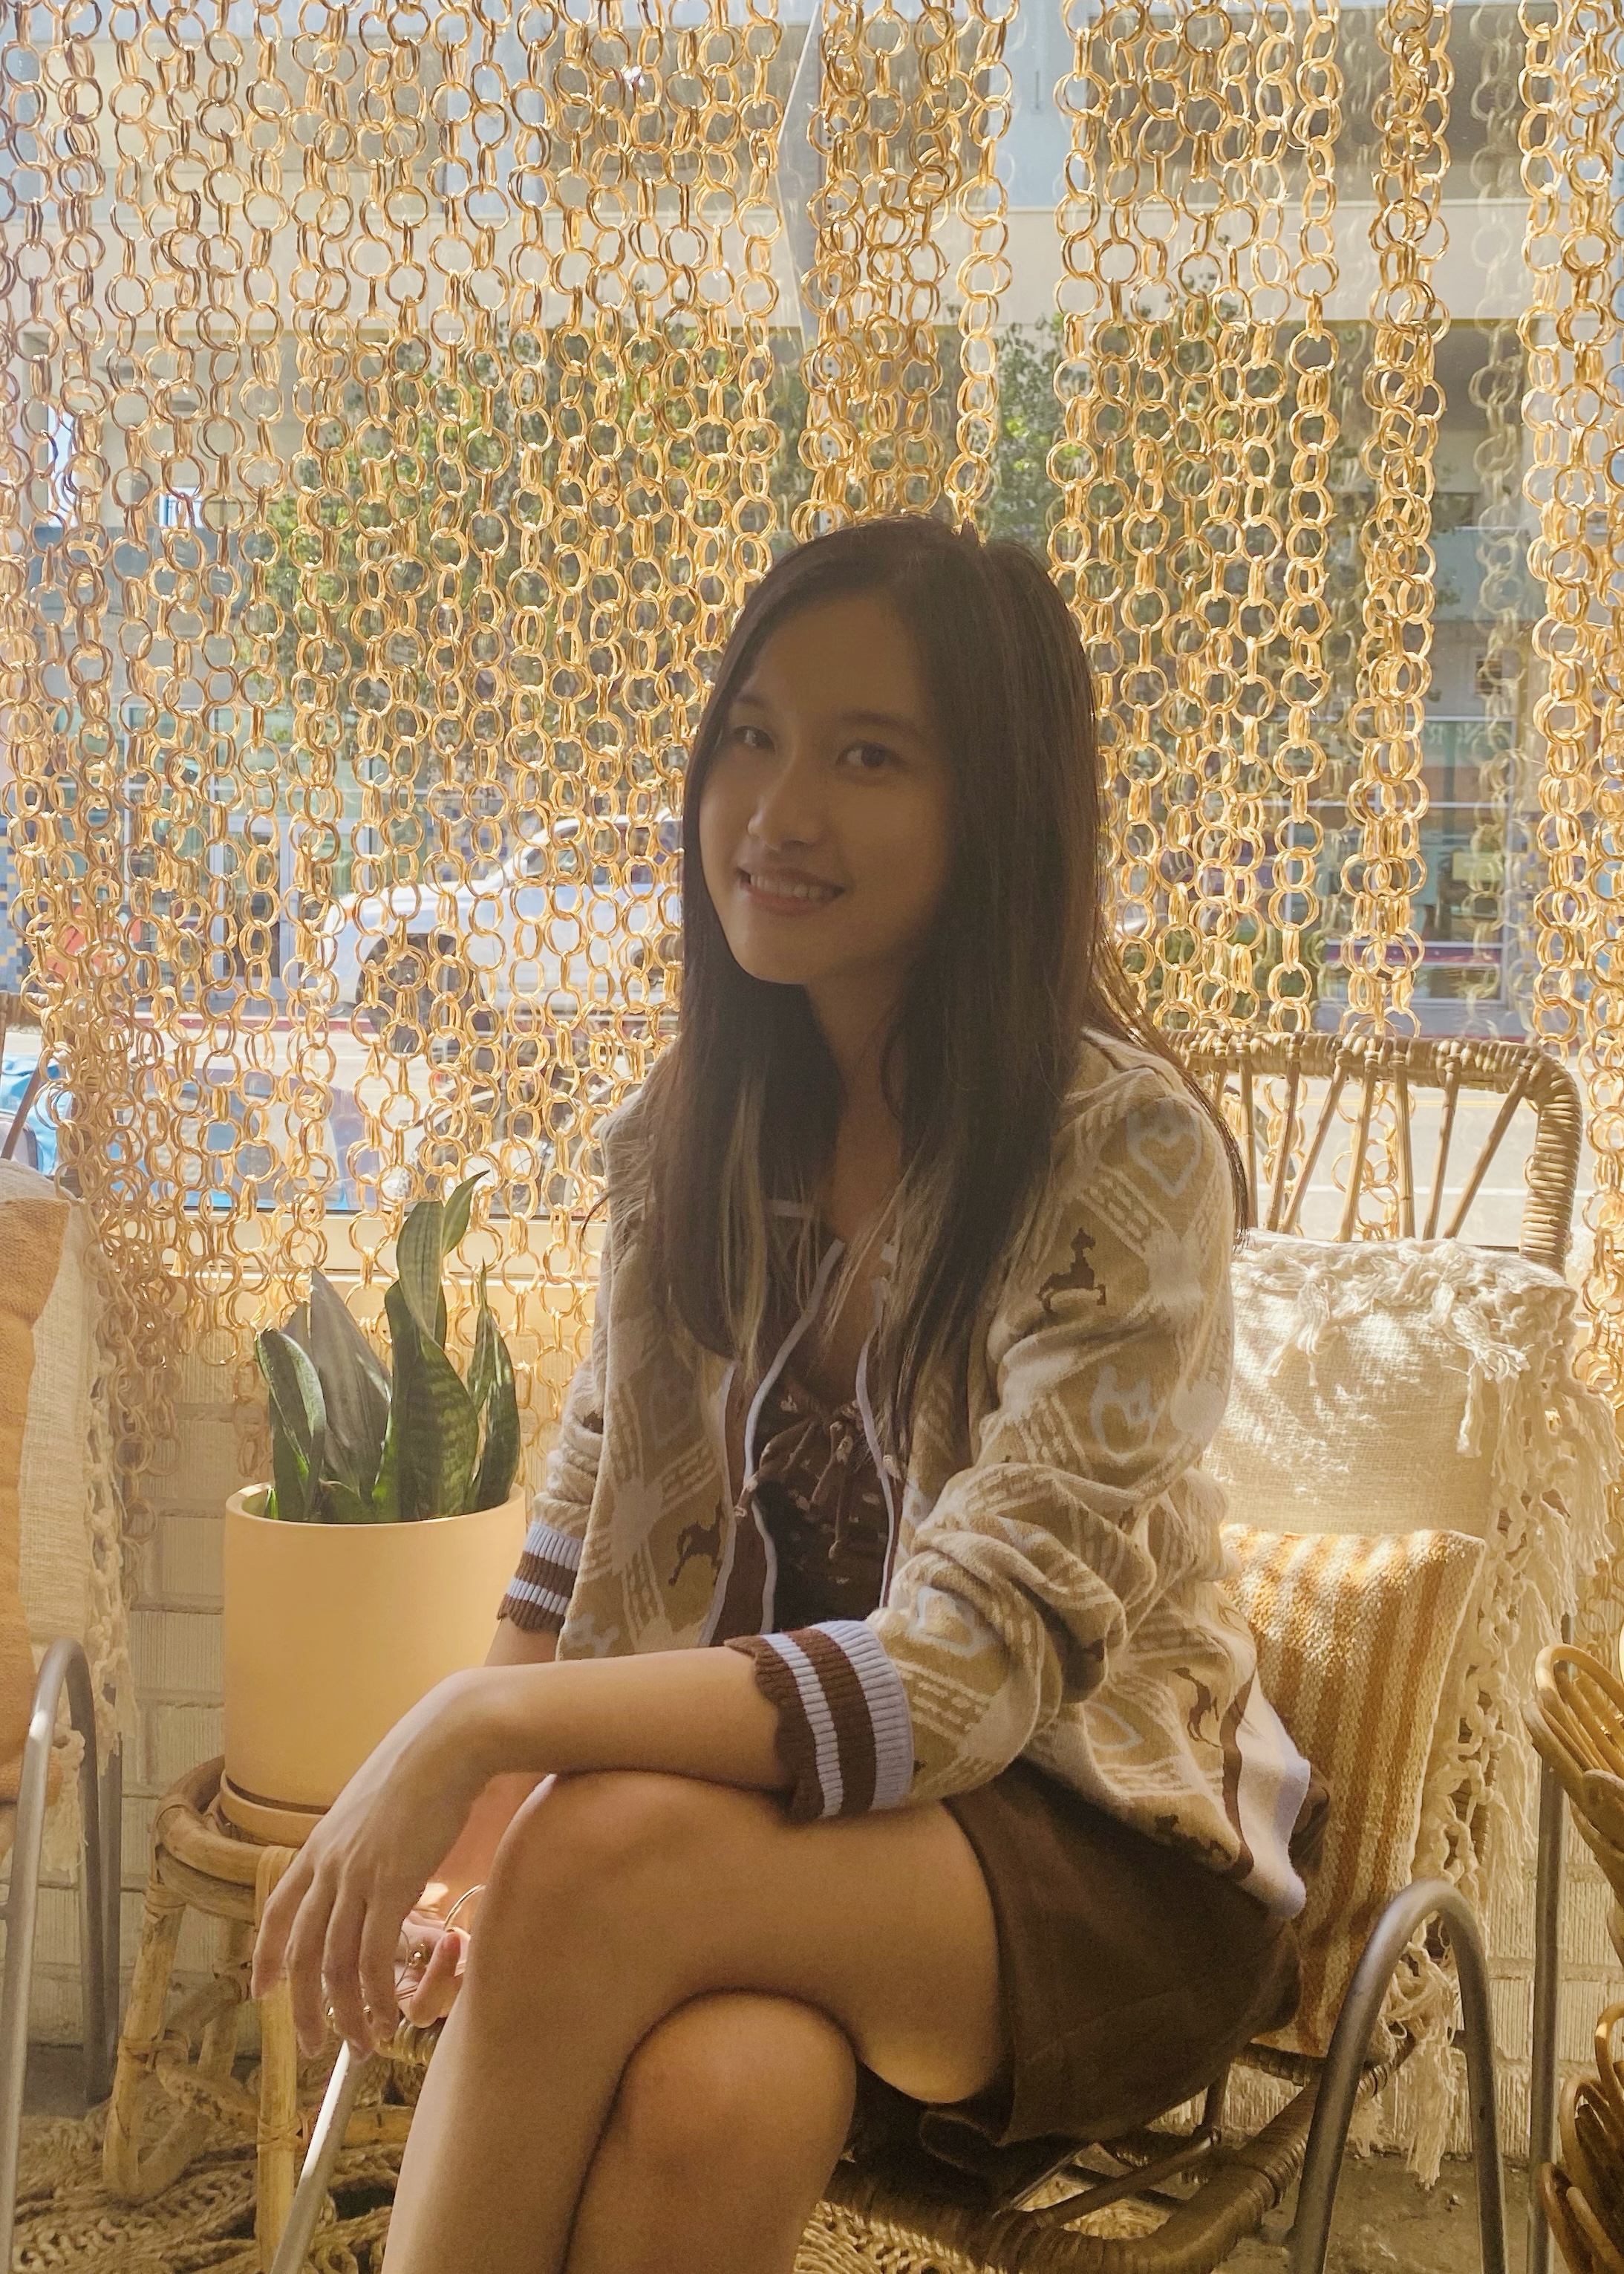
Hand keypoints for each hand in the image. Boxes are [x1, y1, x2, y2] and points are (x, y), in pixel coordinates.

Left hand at [252, 1672, 493, 2056]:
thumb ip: (368, 1836)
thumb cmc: (426, 1760)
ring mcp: (357, 1875)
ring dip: (346, 2015)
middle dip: (304, 2008)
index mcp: (321, 1843)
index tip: (263, 1990)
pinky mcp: (392, 1883)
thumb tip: (380, 1854)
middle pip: (304, 1952)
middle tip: (312, 2047)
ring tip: (363, 2048)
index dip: (268, 1955)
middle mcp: (329, 1864)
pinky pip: (374, 1958)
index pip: (280, 1910)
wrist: (450, 1737)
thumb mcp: (378, 1801)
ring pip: (337, 1965)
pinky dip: (376, 1997)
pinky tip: (387, 2019)